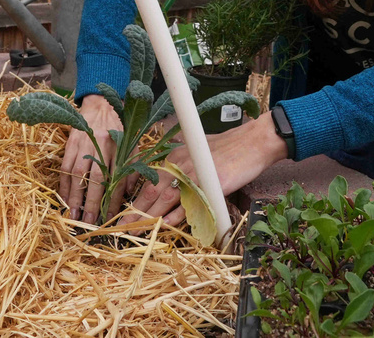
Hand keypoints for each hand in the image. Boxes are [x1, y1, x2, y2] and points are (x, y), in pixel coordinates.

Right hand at [59, 94, 123, 223]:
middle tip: (89, 221)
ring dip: (75, 197)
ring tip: (74, 214)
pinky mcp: (71, 143)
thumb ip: (133, 167)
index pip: (116, 179)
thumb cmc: (119, 127)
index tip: (109, 216)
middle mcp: (101, 146)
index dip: (112, 200)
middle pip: (95, 179)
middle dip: (92, 202)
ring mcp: (84, 145)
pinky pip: (65, 167)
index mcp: (119, 147)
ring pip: (78, 174)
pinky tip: (64, 198)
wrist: (101, 104)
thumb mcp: (132, 144)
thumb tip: (128, 194)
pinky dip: (64, 184)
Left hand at [121, 111, 288, 229]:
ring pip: (165, 198)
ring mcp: (193, 174)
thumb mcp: (196, 150)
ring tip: (135, 231)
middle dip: (135, 211)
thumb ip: (181, 164)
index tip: (124, 211)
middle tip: (122, 227)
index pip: (148, 178)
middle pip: (151, 190)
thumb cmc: (226, 147)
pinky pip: (188, 203)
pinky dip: (176, 216)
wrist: (251, 142)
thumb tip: (169, 180)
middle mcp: (179, 164)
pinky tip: (165, 226)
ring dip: (148, 217)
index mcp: (174, 156)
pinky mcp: (208, 185)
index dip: (134, 196)